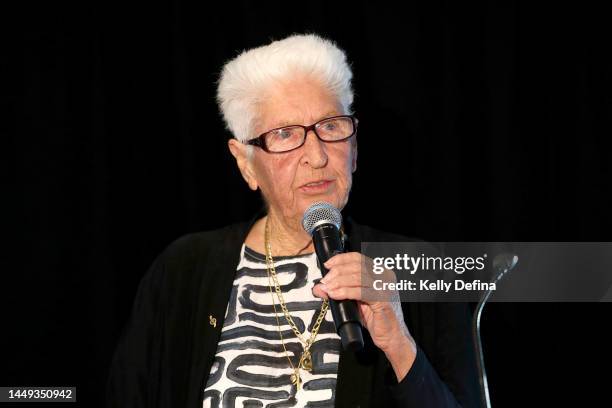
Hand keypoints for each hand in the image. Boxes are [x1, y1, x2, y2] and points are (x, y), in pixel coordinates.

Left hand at [312, 252, 417, 380]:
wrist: (390, 336)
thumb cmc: (374, 318)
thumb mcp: (354, 300)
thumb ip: (338, 291)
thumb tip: (320, 287)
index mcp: (379, 271)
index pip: (357, 257)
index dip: (340, 259)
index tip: (327, 265)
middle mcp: (384, 276)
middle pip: (356, 265)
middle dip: (337, 272)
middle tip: (325, 281)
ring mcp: (384, 287)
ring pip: (357, 277)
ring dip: (338, 282)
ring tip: (328, 289)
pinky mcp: (382, 300)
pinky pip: (360, 292)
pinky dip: (345, 292)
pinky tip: (335, 295)